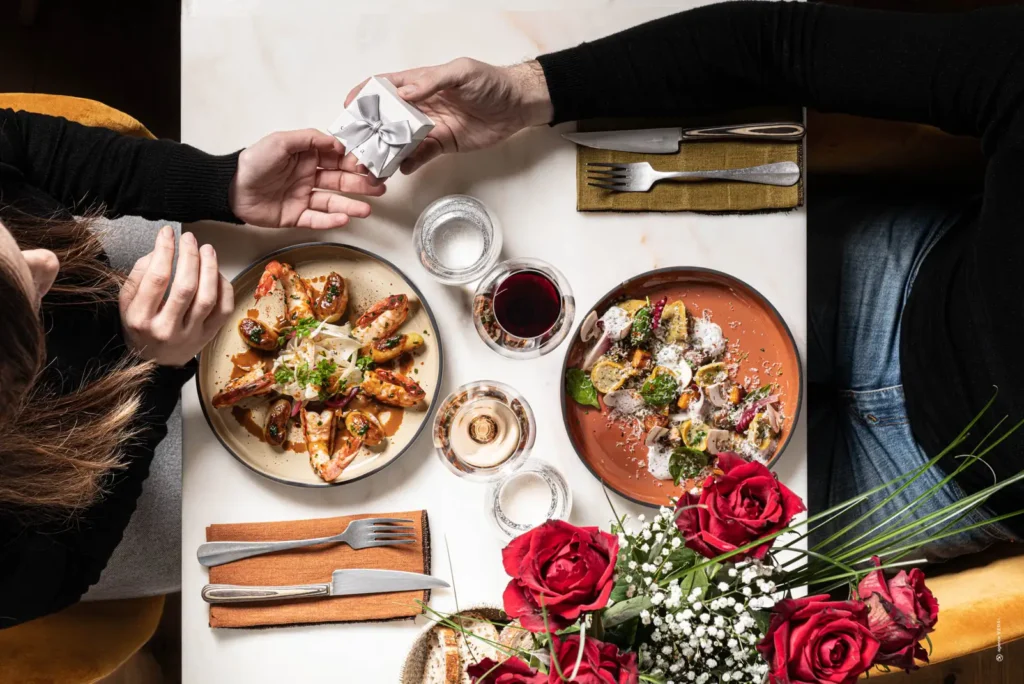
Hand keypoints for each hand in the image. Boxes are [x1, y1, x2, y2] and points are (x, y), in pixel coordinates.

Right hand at [119, 226, 232, 366]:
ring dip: (210, 268)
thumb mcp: (127, 302)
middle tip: (190, 239)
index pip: (157, 278)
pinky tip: (217, 273)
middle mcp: (166, 328)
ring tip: (207, 249)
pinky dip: (224, 287)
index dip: (164, 251)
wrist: (154, 361)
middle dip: (190, 257)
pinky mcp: (208, 336)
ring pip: (207, 298)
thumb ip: (140, 274)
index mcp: (141, 318)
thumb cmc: (141, 325)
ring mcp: (190, 335)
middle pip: (185, 287)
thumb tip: (162, 250)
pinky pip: (224, 309)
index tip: (167, 233)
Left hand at [229, 129, 385, 229]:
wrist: (230, 189)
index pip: (337, 158)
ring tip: (367, 210)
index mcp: (307, 156)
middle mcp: (309, 176)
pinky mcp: (296, 216)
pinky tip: (344, 219)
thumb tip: (337, 142)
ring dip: (351, 205)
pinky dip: (331, 220)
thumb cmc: (253, 163)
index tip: (367, 165)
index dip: (353, 162)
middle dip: (361, 185)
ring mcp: (304, 197)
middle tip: (379, 188)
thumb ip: (309, 139)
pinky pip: (318, 219)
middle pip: (340, 181)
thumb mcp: (280, 141)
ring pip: (333, 202)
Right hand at [346, 59, 552, 174]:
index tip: (348, 107)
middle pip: (386, 118)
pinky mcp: (442, 144)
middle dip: (369, 131)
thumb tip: (405, 95)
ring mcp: (430, 126)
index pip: (384, 87)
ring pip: (400, 140)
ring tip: (371, 164)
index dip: (364, 95)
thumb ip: (431, 82)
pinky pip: (420, 155)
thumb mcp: (461, 73)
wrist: (516, 105)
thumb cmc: (490, 82)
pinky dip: (409, 162)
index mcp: (419, 83)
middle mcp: (420, 105)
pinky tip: (399, 169)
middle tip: (355, 145)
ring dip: (385, 151)